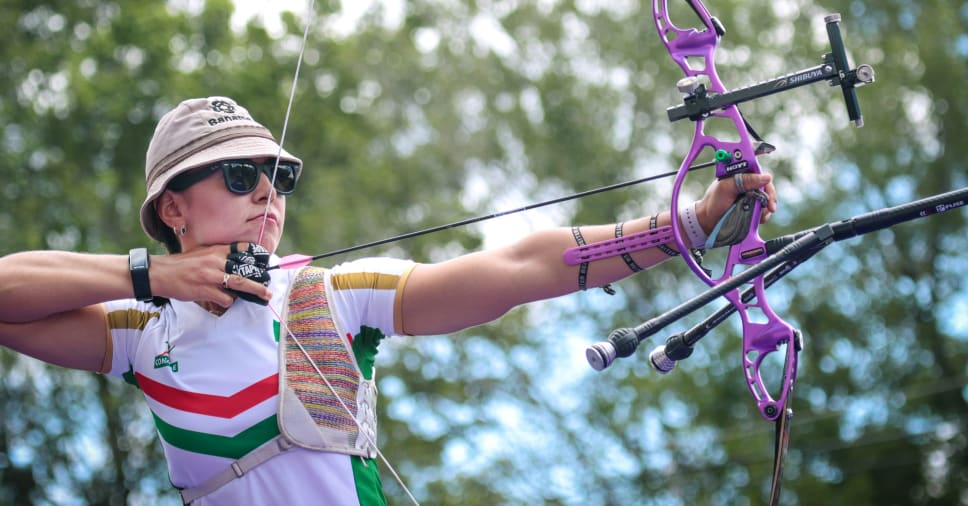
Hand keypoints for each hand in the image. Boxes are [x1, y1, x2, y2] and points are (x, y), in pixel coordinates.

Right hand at [151, 243, 272, 307]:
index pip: (242, 249)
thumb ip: (219, 256)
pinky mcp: (205, 290)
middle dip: (261, 276)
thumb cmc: (183, 265)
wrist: (161, 273)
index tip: (267, 259)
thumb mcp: (202, 253)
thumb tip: (237, 264)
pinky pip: (226, 298)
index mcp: (216, 250)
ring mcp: (211, 276)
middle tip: (270, 282)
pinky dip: (230, 301)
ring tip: (266, 295)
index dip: (257, 255)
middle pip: (245, 269)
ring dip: (256, 290)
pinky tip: (227, 301)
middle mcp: (216, 261)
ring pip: (240, 284)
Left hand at [695, 172, 776, 233]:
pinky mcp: (750, 208)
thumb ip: (744, 180)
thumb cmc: (713, 202)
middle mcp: (746, 184)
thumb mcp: (726, 188)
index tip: (768, 192)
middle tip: (770, 208)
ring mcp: (749, 196)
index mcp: (739, 174)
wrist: (707, 222)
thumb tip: (766, 177)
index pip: (758, 172)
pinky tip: (759, 219)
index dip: (766, 181)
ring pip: (766, 199)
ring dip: (766, 208)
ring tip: (761, 216)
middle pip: (765, 186)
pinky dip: (764, 215)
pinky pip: (763, 209)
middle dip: (770, 197)